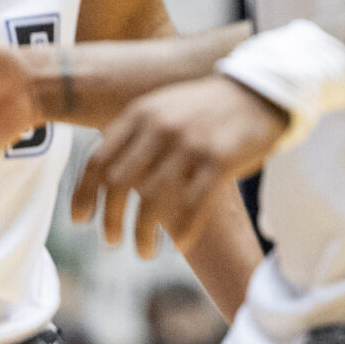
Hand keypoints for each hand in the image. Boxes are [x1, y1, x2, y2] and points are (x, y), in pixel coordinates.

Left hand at [71, 76, 288, 254]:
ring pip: (150, 200)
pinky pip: (192, 204)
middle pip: (118, 184)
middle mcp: (160, 127)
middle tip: (112, 242)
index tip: (81, 220)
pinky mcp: (219, 159)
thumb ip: (137, 134)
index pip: (98, 160)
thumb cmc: (211, 107)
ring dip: (142, 234)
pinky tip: (178, 245)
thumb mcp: (166, 107)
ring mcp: (189, 143)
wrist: (263, 91)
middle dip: (110, 220)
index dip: (83, 194)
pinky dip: (182, 231)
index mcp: (140, 114)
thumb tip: (107, 174)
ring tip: (143, 252)